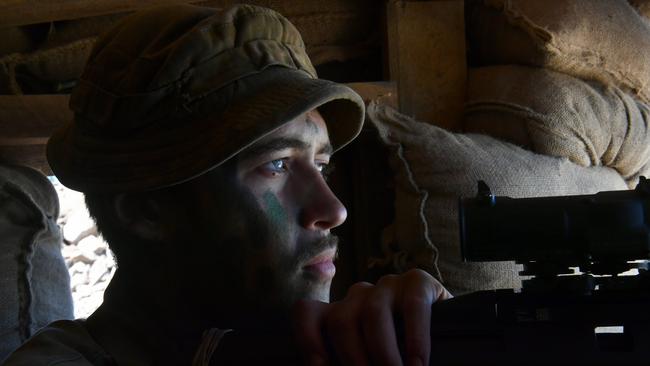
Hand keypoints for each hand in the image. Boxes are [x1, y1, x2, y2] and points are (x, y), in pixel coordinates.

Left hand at [292, 269, 451, 365]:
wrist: (454, 339)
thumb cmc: (402, 358)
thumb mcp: (371, 360)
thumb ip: (353, 362)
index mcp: (339, 314)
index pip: (307, 313)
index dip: (307, 339)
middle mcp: (358, 296)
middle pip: (340, 320)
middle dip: (352, 358)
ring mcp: (388, 285)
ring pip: (372, 312)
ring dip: (382, 353)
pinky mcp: (418, 281)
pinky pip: (412, 305)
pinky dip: (415, 339)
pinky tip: (419, 364)